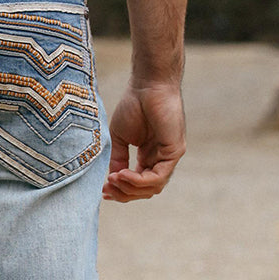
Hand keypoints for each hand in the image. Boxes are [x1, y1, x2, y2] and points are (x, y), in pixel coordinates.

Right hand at [103, 81, 185, 202]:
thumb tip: (112, 179)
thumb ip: (118, 159)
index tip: (103, 190)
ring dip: (130, 188)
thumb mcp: (120, 138)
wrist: (147, 85)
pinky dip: (139, 180)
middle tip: (107, 188)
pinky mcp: (175, 152)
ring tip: (114, 179)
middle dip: (124, 193)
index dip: (121, 191)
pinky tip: (124, 174)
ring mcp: (169, 156)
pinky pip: (158, 177)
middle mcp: (160, 159)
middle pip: (145, 191)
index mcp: (148, 156)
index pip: (138, 184)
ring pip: (152, 188)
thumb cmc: (134, 105)